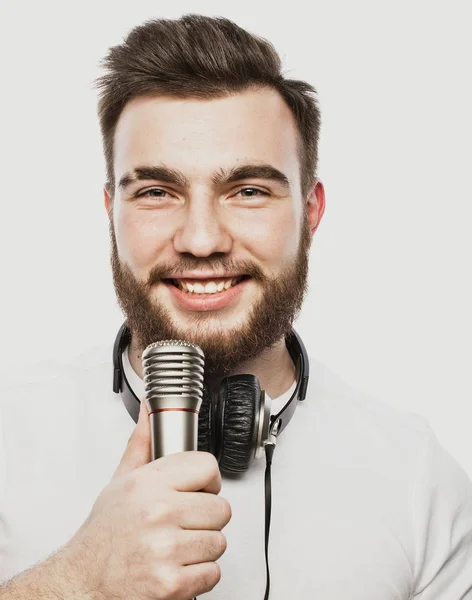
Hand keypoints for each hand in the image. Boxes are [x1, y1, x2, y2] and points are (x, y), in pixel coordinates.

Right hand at [62, 401, 230, 599]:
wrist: (83, 581)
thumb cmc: (105, 534)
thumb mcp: (120, 481)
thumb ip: (142, 444)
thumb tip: (149, 409)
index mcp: (148, 484)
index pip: (207, 466)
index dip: (208, 480)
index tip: (200, 490)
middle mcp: (158, 513)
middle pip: (220, 508)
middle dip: (206, 518)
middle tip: (183, 523)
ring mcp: (166, 549)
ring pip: (219, 541)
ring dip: (202, 548)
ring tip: (177, 546)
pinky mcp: (172, 583)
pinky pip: (212, 573)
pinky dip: (199, 575)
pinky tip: (177, 566)